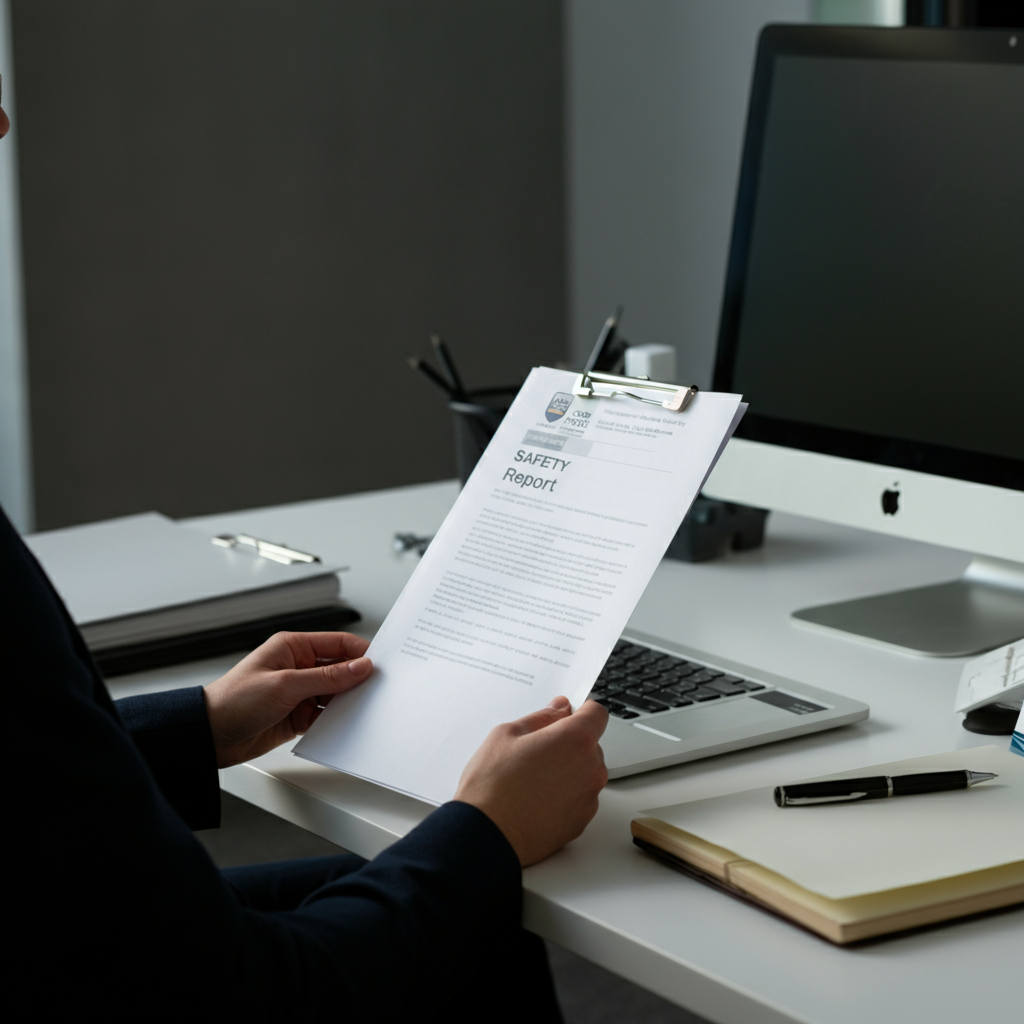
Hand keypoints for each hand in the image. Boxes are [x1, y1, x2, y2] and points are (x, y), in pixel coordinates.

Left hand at [203, 631, 371, 767]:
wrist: (209, 736)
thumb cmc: (233, 701)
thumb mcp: (285, 685)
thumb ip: (326, 677)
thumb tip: (360, 666)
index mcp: (293, 647)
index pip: (338, 643)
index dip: (361, 653)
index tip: (380, 666)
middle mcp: (298, 666)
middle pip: (341, 669)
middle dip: (357, 680)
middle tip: (378, 691)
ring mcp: (299, 692)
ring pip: (336, 694)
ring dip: (348, 702)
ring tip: (363, 710)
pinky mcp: (298, 715)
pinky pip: (326, 715)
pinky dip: (336, 720)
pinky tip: (345, 725)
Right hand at [454, 697, 608, 866]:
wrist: (485, 835)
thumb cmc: (491, 786)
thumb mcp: (507, 735)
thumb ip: (541, 718)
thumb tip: (559, 709)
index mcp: (575, 740)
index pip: (597, 713)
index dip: (581, 711)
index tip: (567, 715)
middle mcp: (590, 768)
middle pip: (591, 745)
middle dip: (569, 743)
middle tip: (537, 751)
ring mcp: (588, 798)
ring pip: (586, 773)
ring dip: (568, 770)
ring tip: (533, 779)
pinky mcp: (581, 822)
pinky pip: (580, 798)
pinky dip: (565, 795)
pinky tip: (537, 799)